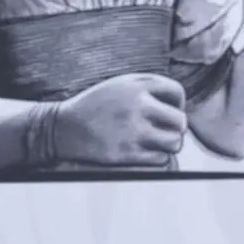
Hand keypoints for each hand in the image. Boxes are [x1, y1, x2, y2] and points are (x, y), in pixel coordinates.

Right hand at [53, 73, 187, 166]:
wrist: (63, 127)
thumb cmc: (95, 105)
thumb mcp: (118, 84)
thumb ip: (147, 87)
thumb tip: (179, 104)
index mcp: (136, 85)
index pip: (177, 91)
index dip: (178, 103)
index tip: (168, 110)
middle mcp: (137, 106)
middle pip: (180, 121)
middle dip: (175, 128)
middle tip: (164, 130)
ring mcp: (133, 131)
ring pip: (174, 142)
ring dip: (168, 144)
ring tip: (156, 142)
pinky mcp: (127, 153)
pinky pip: (161, 159)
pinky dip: (156, 157)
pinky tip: (142, 151)